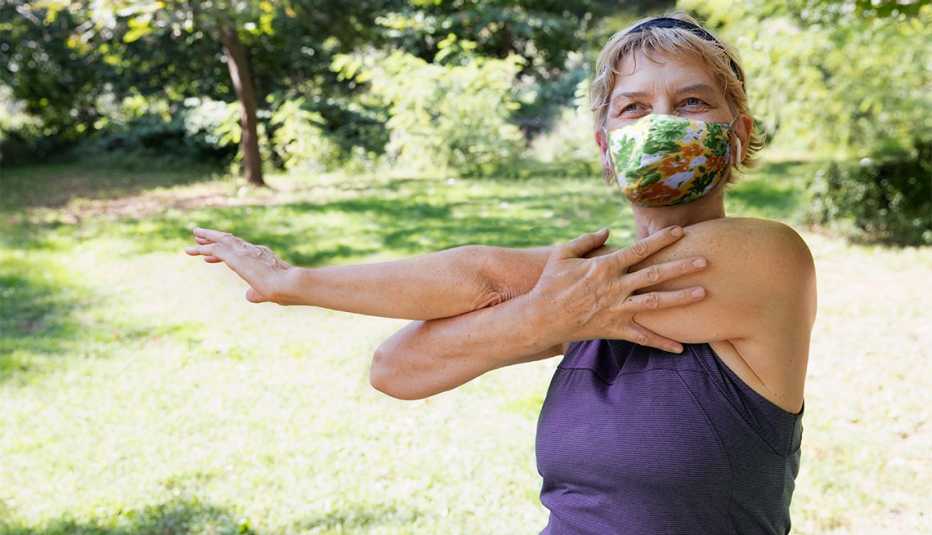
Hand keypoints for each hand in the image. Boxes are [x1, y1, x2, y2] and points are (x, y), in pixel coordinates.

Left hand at [184, 227, 292, 303]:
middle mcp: (253, 250)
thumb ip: (256, 293)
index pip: (240, 252)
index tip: (209, 258)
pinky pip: (216, 249)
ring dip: (207, 237)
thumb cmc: (284, 291)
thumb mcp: (267, 293)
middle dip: (215, 238)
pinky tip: (193, 250)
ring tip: (195, 233)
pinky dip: (203, 248)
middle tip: (199, 235)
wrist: (289, 285)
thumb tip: (248, 295)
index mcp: (262, 257)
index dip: (224, 254)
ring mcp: (245, 252)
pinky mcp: (237, 256)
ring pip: (222, 240)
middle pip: (230, 241)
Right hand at [528, 226, 707, 352]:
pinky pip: (642, 337)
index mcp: (605, 265)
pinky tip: (681, 348)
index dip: (661, 240)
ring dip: (681, 298)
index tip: (681, 232)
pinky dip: (661, 342)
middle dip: (682, 266)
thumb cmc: (550, 283)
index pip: (640, 249)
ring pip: (656, 302)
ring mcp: (617, 309)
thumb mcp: (562, 254)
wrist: (541, 317)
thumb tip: (607, 231)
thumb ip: (586, 240)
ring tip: (703, 293)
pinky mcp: (614, 329)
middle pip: (655, 274)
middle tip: (706, 261)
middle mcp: (615, 286)